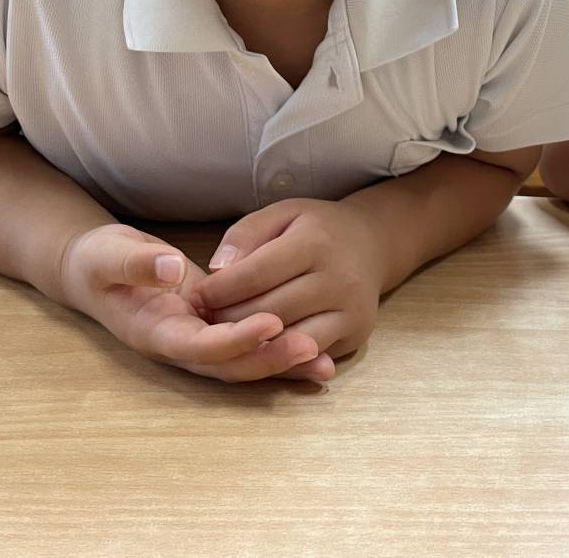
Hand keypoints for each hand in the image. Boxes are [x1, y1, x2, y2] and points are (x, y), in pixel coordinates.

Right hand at [58, 223, 320, 381]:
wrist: (95, 269)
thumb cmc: (99, 261)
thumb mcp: (108, 256)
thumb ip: (136, 264)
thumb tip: (169, 268)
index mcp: (154, 332)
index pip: (198, 345)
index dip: (233, 340)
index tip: (269, 324)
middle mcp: (180, 345)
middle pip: (228, 364)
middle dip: (268, 359)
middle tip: (310, 347)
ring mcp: (199, 338)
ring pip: (244, 360)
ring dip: (280, 362)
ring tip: (321, 358)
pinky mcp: (216, 325)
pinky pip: (250, 343)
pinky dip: (280, 351)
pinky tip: (318, 355)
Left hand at [192, 199, 390, 382]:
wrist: (372, 244)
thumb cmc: (316, 229)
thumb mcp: (282, 214)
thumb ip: (245, 234)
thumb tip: (216, 269)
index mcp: (315, 242)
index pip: (255, 274)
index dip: (219, 289)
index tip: (196, 296)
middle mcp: (338, 278)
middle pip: (268, 311)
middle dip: (227, 319)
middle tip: (203, 320)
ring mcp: (350, 310)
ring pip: (286, 340)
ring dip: (250, 342)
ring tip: (226, 333)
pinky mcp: (355, 335)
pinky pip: (307, 354)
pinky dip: (278, 354)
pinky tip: (258, 344)